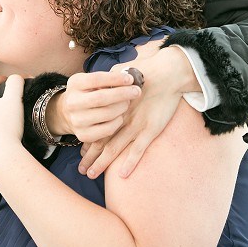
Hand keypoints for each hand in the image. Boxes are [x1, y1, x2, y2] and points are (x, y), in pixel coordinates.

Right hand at [49, 67, 142, 142]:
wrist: (67, 112)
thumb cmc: (86, 93)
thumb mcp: (89, 81)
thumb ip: (106, 79)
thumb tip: (130, 79)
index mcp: (75, 84)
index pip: (96, 79)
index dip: (115, 79)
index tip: (131, 78)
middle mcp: (73, 102)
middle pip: (102, 98)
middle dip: (122, 94)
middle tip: (136, 91)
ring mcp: (77, 120)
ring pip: (107, 114)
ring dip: (122, 107)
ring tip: (127, 103)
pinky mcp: (84, 135)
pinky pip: (108, 129)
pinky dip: (118, 121)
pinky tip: (119, 115)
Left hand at [76, 42, 197, 179]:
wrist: (166, 74)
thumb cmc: (144, 71)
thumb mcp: (119, 74)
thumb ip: (108, 83)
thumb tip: (101, 85)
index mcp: (111, 104)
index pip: (95, 126)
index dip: (88, 140)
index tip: (81, 152)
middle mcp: (120, 117)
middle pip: (100, 140)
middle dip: (90, 156)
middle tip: (81, 170)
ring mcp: (134, 125)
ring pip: (114, 148)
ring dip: (101, 163)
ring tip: (90, 175)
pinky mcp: (150, 129)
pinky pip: (138, 150)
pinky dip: (129, 162)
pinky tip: (122, 175)